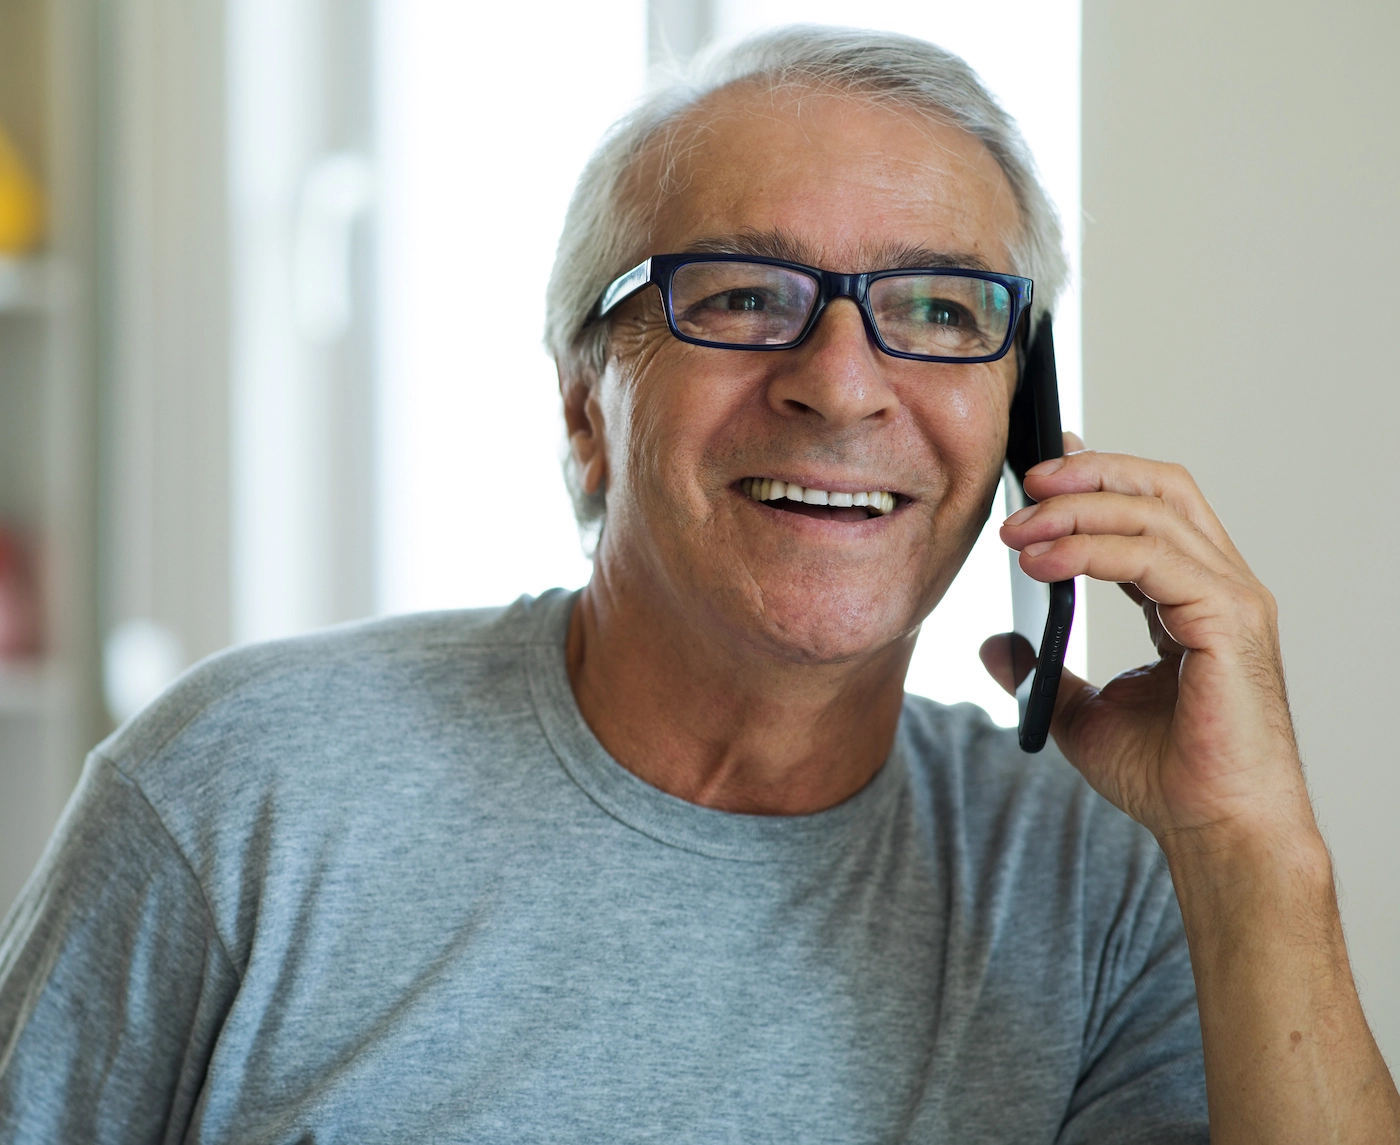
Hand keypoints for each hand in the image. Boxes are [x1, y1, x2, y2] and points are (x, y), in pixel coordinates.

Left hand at [982, 434, 1312, 847]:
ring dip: (1074, 512)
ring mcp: (1231, 599)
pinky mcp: (1228, 621)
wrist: (1213, 830)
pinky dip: (1091, 551)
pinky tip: (1043, 563)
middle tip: (1023, 483)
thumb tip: (996, 645)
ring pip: (1152, 514)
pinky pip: (1153, 560)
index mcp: (1190, 596)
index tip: (1036, 472)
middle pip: (1158, 489)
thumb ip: (1044, 672)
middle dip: (1087, 474)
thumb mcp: (1082, 713)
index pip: (1148, 508)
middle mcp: (1218, 586)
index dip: (1095, 478)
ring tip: (1017, 532)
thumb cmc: (1170, 777)